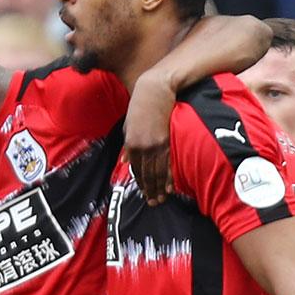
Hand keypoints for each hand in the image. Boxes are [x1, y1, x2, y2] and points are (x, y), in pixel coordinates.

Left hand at [124, 72, 176, 205]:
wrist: (155, 90)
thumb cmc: (140, 106)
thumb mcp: (128, 125)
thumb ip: (128, 145)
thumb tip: (125, 163)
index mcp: (130, 143)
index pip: (135, 169)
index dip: (140, 183)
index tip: (144, 193)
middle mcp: (141, 147)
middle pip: (146, 174)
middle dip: (149, 190)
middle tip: (153, 203)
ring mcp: (155, 145)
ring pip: (157, 173)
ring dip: (159, 188)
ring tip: (161, 200)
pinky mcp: (166, 141)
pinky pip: (167, 164)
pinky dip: (168, 178)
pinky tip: (169, 187)